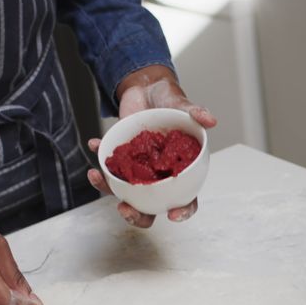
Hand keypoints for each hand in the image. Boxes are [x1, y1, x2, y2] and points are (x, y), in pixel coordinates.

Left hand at [86, 64, 216, 227]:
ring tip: (96, 176)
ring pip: (123, 192)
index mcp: (178, 170)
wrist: (147, 89)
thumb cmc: (168, 103)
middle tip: (126, 209)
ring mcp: (137, 170)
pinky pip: (107, 166)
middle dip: (136, 215)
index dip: (183, 211)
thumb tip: (211, 120)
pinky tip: (94, 144)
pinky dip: (98, 157)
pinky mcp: (120, 159)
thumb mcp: (181, 105)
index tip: (173, 214)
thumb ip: (195, 113)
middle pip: (150, 207)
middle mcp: (157, 176)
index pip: (186, 199)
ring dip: (107, 189)